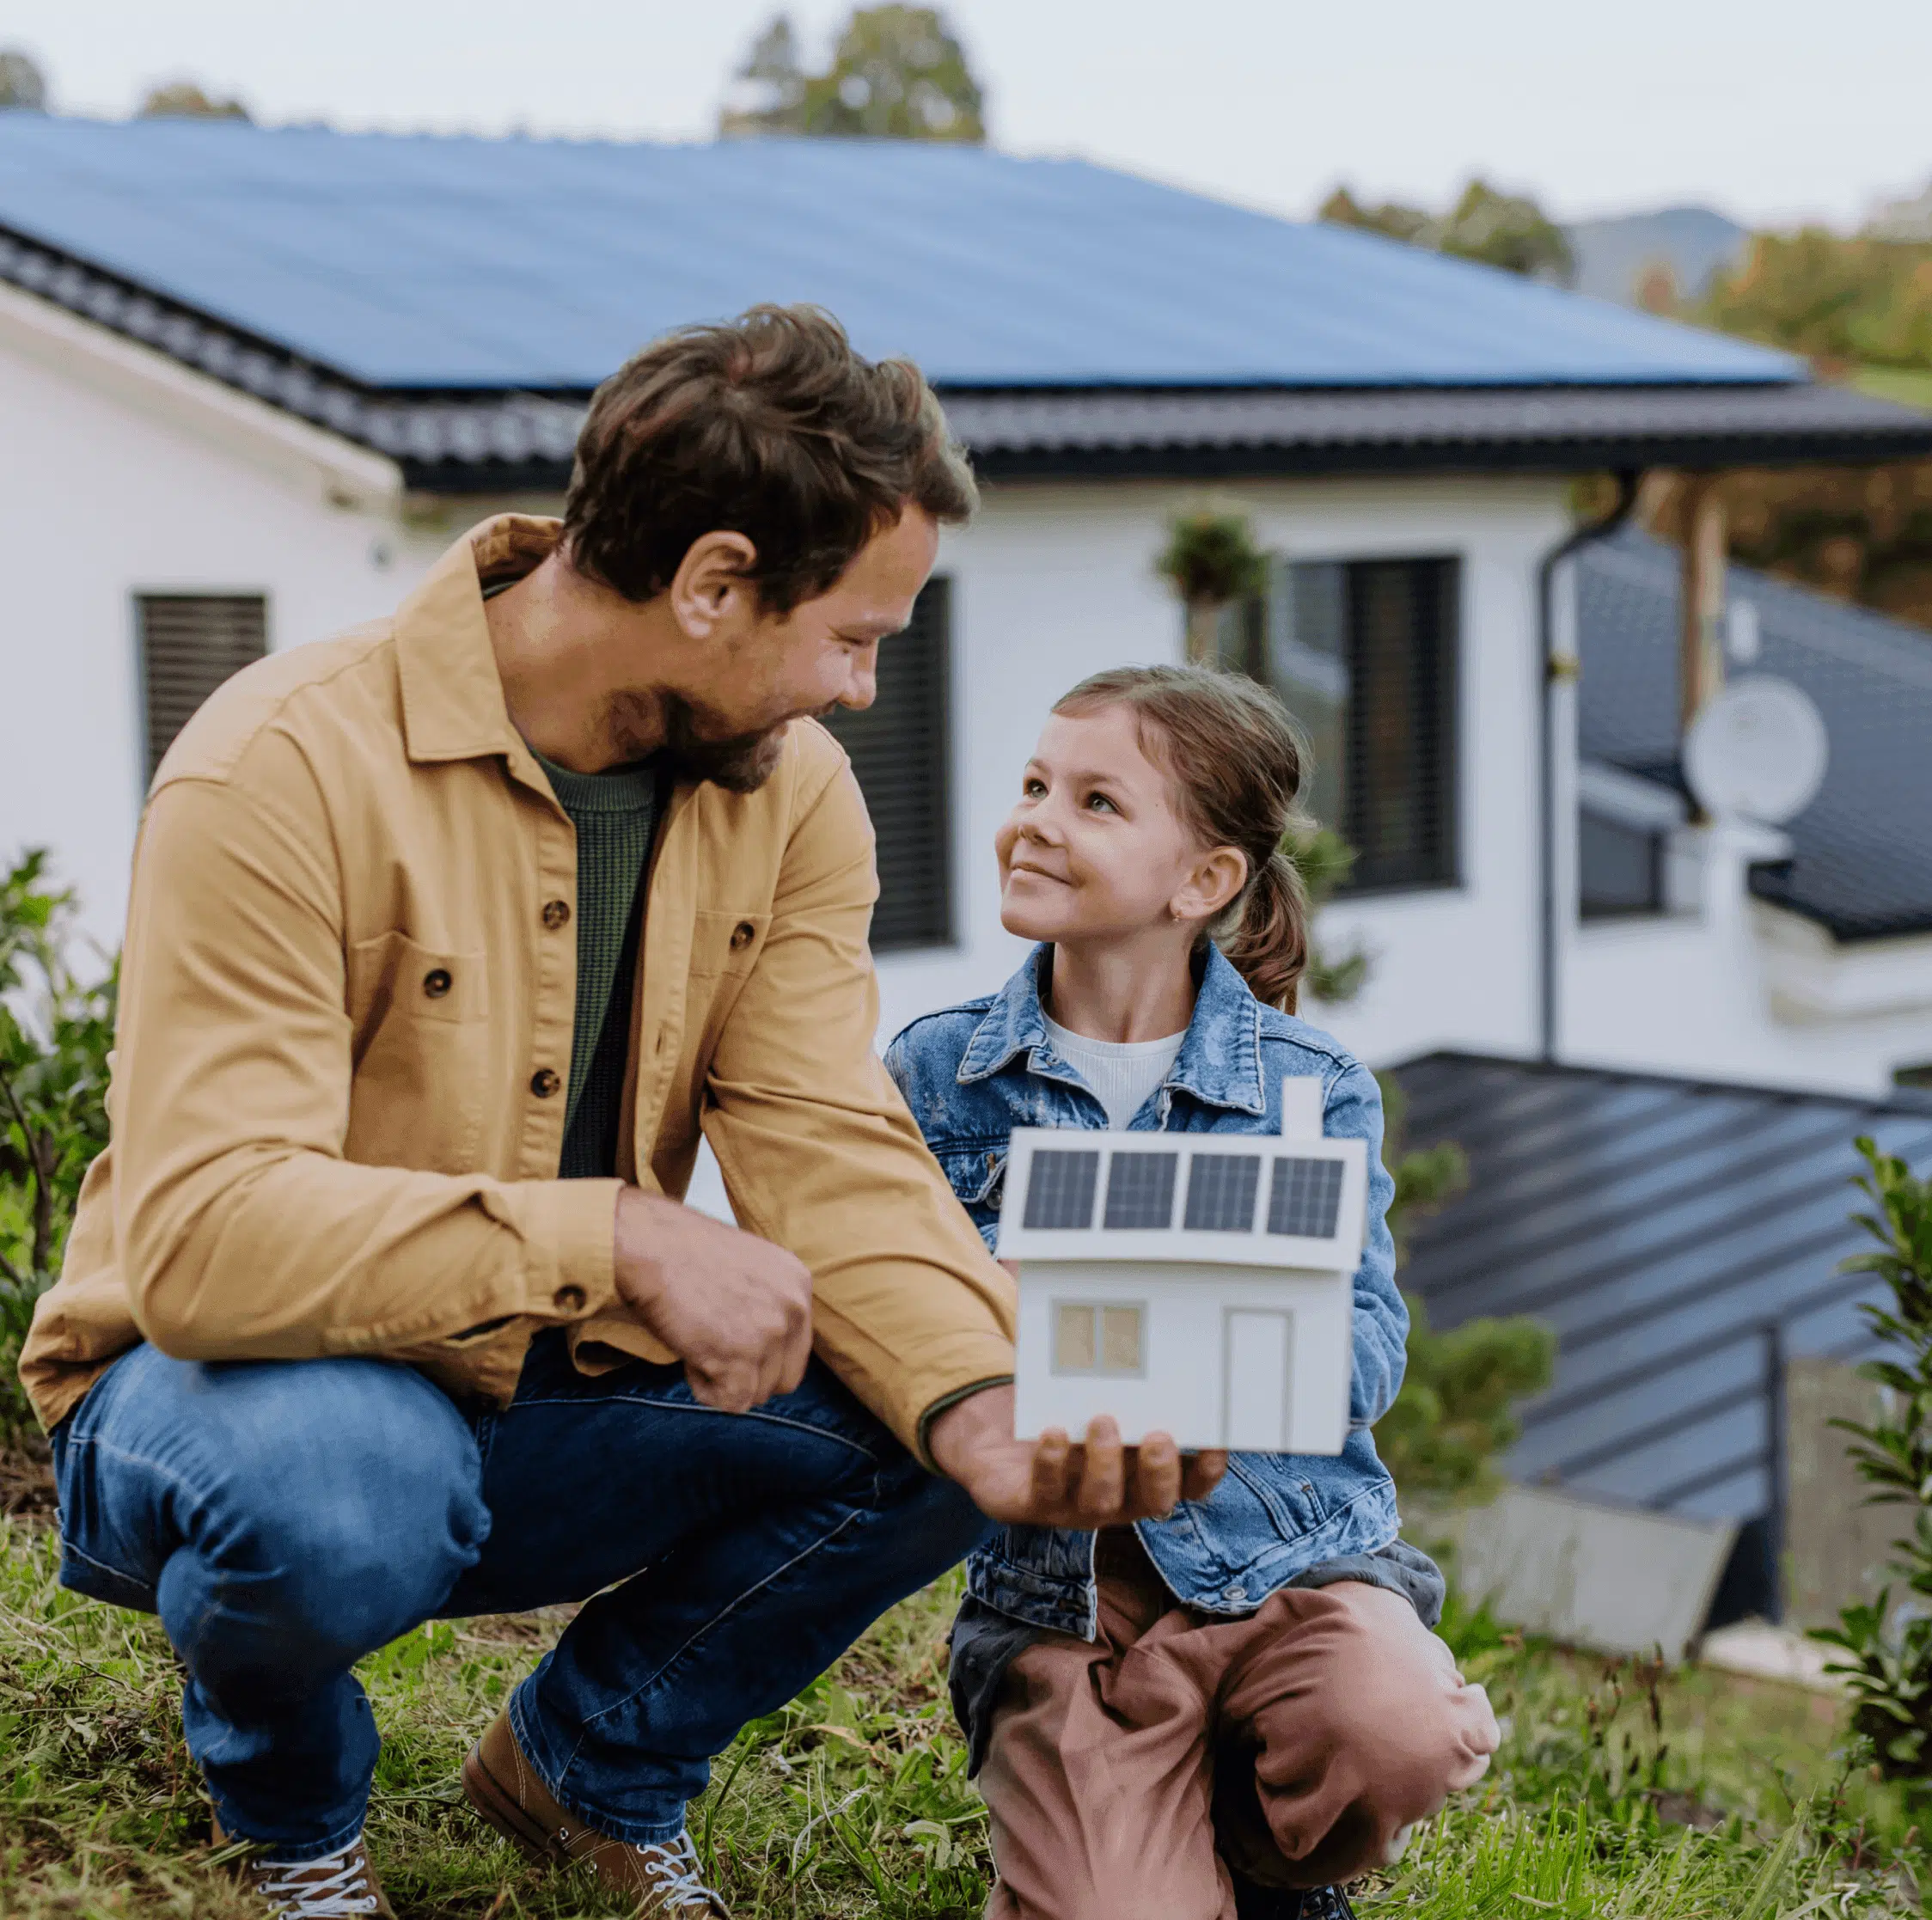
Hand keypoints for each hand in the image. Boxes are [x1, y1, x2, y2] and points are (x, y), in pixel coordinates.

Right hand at [611, 1188, 812, 1413]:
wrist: (651, 1245)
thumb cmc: (684, 1255)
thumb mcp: (747, 1270)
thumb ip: (766, 1305)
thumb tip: (763, 1353)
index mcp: (798, 1282)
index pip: (795, 1348)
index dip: (759, 1355)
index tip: (727, 1338)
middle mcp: (795, 1307)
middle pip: (784, 1378)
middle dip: (747, 1375)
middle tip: (711, 1347)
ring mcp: (771, 1332)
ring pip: (757, 1393)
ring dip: (724, 1379)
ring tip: (696, 1342)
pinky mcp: (742, 1357)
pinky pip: (732, 1401)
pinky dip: (706, 1389)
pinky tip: (689, 1357)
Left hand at [927, 1383, 1226, 1526]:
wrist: (996, 1438)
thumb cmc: (1061, 1406)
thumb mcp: (1095, 1386)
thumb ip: (1121, 1361)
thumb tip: (1141, 1294)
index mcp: (1142, 1472)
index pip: (1187, 1483)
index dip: (1205, 1471)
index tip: (1216, 1444)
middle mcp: (1117, 1496)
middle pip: (1153, 1501)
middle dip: (1159, 1472)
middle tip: (1159, 1437)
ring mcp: (1074, 1506)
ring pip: (1100, 1502)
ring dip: (1105, 1463)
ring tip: (1103, 1420)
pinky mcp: (1031, 1502)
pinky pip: (1045, 1490)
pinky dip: (1052, 1463)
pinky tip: (1055, 1433)